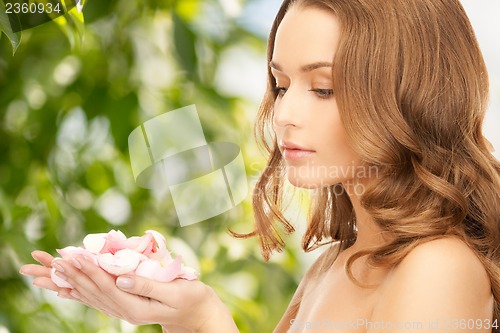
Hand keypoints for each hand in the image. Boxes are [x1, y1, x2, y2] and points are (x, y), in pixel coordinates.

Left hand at [20, 251, 237, 332]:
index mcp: (135, 307)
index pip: (106, 287)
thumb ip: (146, 285)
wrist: (197, 313)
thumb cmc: (191, 298)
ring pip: (92, 296)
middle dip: (74, 275)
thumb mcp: (173, 291)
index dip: (90, 271)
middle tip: (56, 259)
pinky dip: (84, 290)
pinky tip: (72, 287)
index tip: (76, 256)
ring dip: (74, 282)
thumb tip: (120, 278)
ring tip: (56, 270)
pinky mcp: (126, 305)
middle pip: (94, 292)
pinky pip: (99, 298)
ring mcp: (124, 310)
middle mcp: (124, 311)